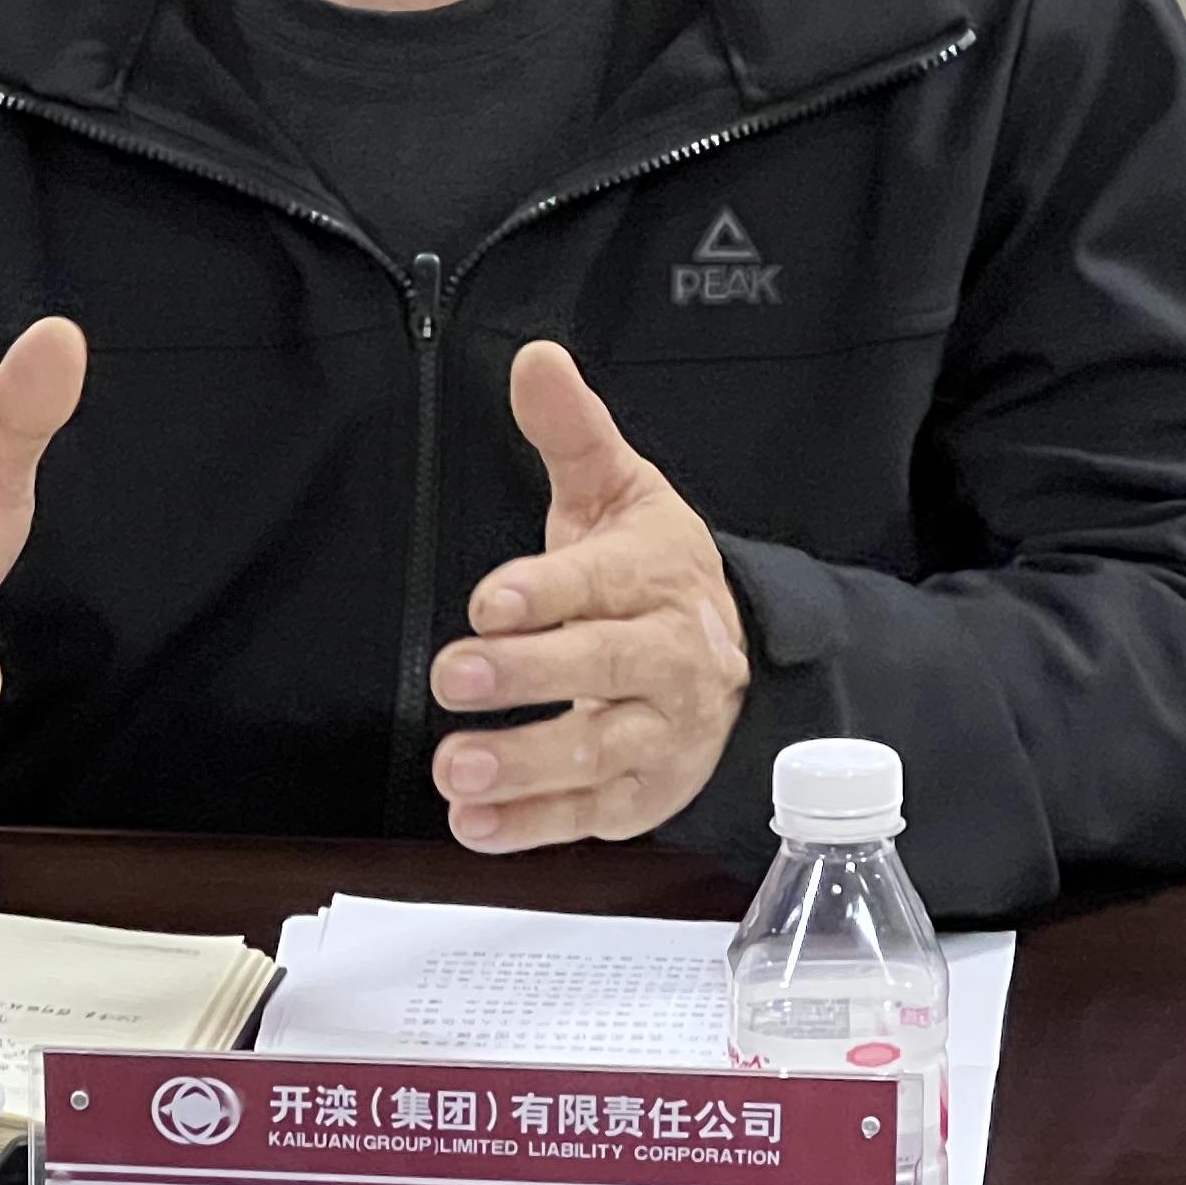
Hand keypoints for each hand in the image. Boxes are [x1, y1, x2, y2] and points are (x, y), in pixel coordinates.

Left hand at [429, 340, 747, 852]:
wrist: (733, 658)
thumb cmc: (652, 571)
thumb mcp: (620, 493)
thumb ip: (572, 432)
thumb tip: (535, 357)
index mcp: (658, 576)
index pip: (604, 583)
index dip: (548, 593)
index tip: (488, 603)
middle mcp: (670, 658)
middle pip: (605, 667)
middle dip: (529, 675)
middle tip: (452, 676)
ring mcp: (662, 735)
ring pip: (600, 753)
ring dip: (526, 765)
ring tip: (454, 768)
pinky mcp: (644, 795)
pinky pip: (591, 816)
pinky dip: (533, 826)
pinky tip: (475, 825)